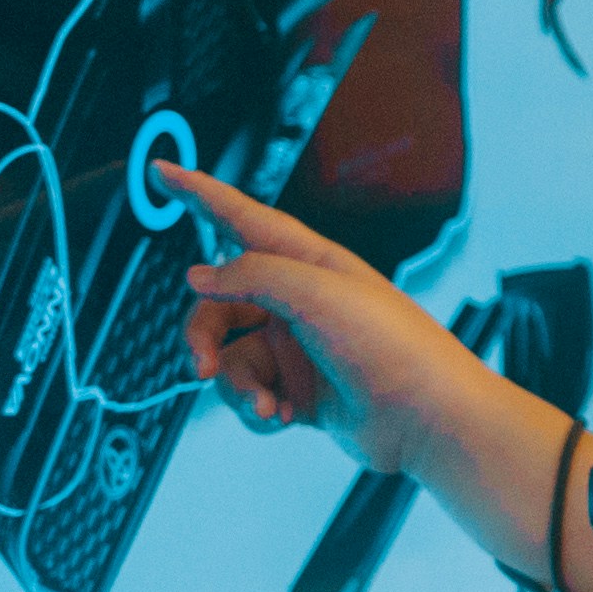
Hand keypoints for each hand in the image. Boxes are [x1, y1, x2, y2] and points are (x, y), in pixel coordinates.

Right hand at [169, 164, 468, 472]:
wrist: (428, 420)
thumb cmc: (394, 347)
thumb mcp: (316, 294)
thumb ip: (251, 275)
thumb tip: (199, 276)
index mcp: (307, 262)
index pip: (241, 218)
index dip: (200, 193)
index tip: (164, 171)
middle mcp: (299, 301)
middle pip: (217, 305)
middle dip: (202, 338)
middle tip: (200, 364)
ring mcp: (299, 348)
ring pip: (230, 360)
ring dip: (236, 387)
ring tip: (264, 405)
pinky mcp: (301, 392)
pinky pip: (251, 396)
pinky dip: (257, 412)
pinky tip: (282, 417)